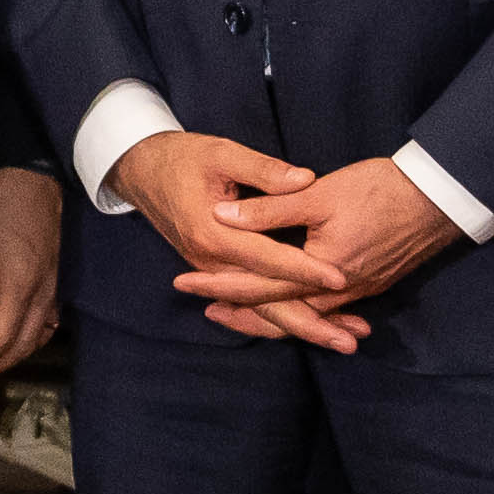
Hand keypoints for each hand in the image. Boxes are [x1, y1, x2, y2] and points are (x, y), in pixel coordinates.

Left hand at [0, 164, 67, 377]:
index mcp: (20, 285)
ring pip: (38, 336)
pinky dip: (32, 338)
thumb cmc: (2, 209)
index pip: (1, 337)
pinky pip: (48, 322)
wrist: (35, 182)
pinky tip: (17, 338)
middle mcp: (42, 293)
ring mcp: (52, 289)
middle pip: (22, 344)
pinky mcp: (54, 282)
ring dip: (15, 354)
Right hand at [111, 131, 369, 353]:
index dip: (305, 269)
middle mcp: (212, 263)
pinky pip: (253, 303)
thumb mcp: (222, 153)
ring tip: (346, 339)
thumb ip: (264, 170)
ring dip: (304, 326)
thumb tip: (305, 179)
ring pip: (261, 310)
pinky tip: (317, 324)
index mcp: (213, 234)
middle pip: (265, 303)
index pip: (267, 259)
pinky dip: (285, 317)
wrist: (141, 171)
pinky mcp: (217, 272)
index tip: (341, 278)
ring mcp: (213, 272)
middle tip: (352, 340)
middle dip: (311, 323)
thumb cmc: (182, 158)